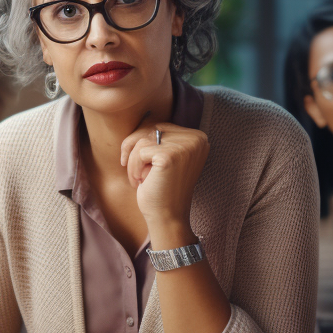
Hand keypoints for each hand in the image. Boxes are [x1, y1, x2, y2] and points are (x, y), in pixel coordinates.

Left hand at [120, 119, 208, 242]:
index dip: (143, 143)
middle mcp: (197, 138)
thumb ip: (160, 136)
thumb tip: (144, 114)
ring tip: (139, 179)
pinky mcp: (171, 156)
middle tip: (136, 172)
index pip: (160, 124)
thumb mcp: (162, 156)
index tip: (143, 165)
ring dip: (133, 161)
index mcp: (199, 137)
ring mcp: (186, 146)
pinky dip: (133, 167)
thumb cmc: (161, 189)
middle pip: (150, 127)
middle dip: (135, 149)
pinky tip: (141, 182)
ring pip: (142, 139)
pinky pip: (139, 151)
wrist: (167, 218)